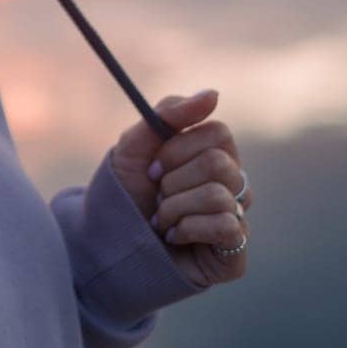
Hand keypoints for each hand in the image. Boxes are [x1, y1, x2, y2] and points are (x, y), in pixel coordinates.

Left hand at [111, 88, 250, 289]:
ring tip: (160, 220)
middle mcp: (232, 184)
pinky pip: (225, 226)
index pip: (219, 132)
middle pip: (219, 163)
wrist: (109, 242)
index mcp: (214, 154)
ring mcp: (237, 218)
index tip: (152, 167)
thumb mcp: (135, 145)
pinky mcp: (235, 253)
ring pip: (218, 195)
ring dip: (173, 208)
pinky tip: (173, 237)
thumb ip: (168, 114)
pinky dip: (187, 229)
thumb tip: (213, 94)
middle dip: (173, 181)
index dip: (179, 148)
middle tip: (156, 196)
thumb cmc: (126, 191)